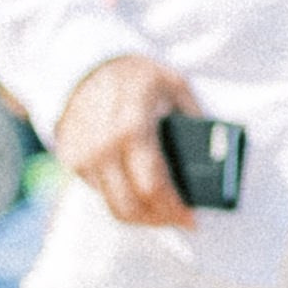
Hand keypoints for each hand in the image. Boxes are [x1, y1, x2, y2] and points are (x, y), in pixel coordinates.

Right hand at [55, 54, 200, 228]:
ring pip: (114, 206)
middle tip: (180, 220)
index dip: (174, 209)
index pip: (152, 184)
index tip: (192, 220)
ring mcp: (82, 156)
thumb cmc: (141, 78)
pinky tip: (142, 192)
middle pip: (130, 205)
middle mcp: (102, 146)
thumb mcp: (176, 88)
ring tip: (164, 211)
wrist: (91, 66)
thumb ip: (194, 121)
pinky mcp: (71, 161)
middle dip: (159, 220)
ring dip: (142, 216)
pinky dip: (123, 199)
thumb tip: (216, 158)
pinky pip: (101, 193)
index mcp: (131, 126)